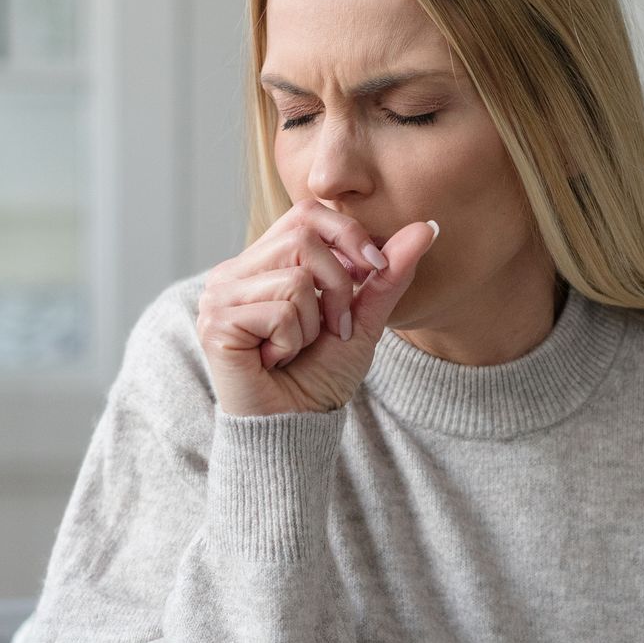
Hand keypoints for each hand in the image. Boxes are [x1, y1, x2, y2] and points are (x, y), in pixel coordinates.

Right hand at [197, 201, 438, 416]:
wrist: (294, 429)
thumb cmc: (319, 378)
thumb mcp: (363, 320)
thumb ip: (388, 275)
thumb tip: (427, 226)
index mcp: (262, 263)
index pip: (306, 212)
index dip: (347, 235)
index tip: (373, 270)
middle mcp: (233, 272)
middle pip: (303, 236)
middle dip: (337, 286)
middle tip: (333, 328)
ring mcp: (219, 295)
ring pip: (295, 277)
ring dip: (313, 322)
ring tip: (295, 348)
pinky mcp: (216, 322)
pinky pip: (280, 311)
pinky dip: (293, 341)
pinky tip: (276, 361)